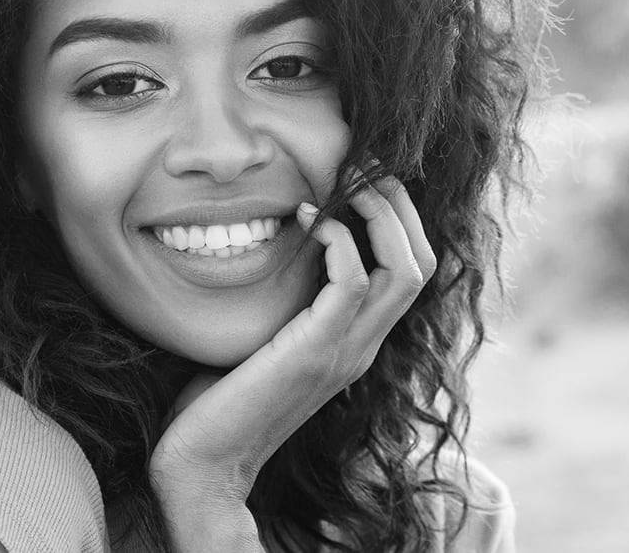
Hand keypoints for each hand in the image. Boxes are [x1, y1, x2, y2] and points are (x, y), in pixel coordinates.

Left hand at [149, 172, 437, 548]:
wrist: (205, 461)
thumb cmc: (219, 402)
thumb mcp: (264, 340)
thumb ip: (283, 304)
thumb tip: (270, 246)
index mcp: (356, 343)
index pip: (411, 272)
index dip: (397, 219)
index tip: (359, 179)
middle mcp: (363, 347)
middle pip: (424, 262)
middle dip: (400, 205)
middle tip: (363, 166)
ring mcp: (346, 351)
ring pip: (406, 269)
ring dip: (380, 213)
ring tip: (346, 183)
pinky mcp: (316, 352)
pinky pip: (354, 282)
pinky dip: (339, 242)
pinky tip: (308, 224)